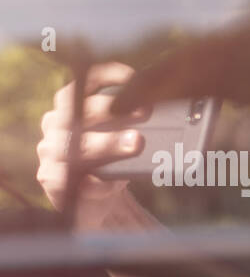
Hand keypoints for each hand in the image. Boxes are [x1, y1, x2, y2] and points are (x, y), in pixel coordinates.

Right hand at [36, 62, 147, 227]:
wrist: (96, 199)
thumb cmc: (112, 161)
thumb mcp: (125, 138)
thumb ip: (137, 124)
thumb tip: (172, 111)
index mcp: (71, 108)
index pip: (83, 84)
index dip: (107, 76)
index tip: (136, 78)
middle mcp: (57, 126)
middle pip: (79, 111)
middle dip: (113, 110)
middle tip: (145, 113)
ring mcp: (50, 153)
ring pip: (74, 145)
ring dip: (107, 142)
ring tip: (136, 142)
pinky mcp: (52, 181)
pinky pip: (71, 180)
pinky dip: (94, 183)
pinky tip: (109, 184)